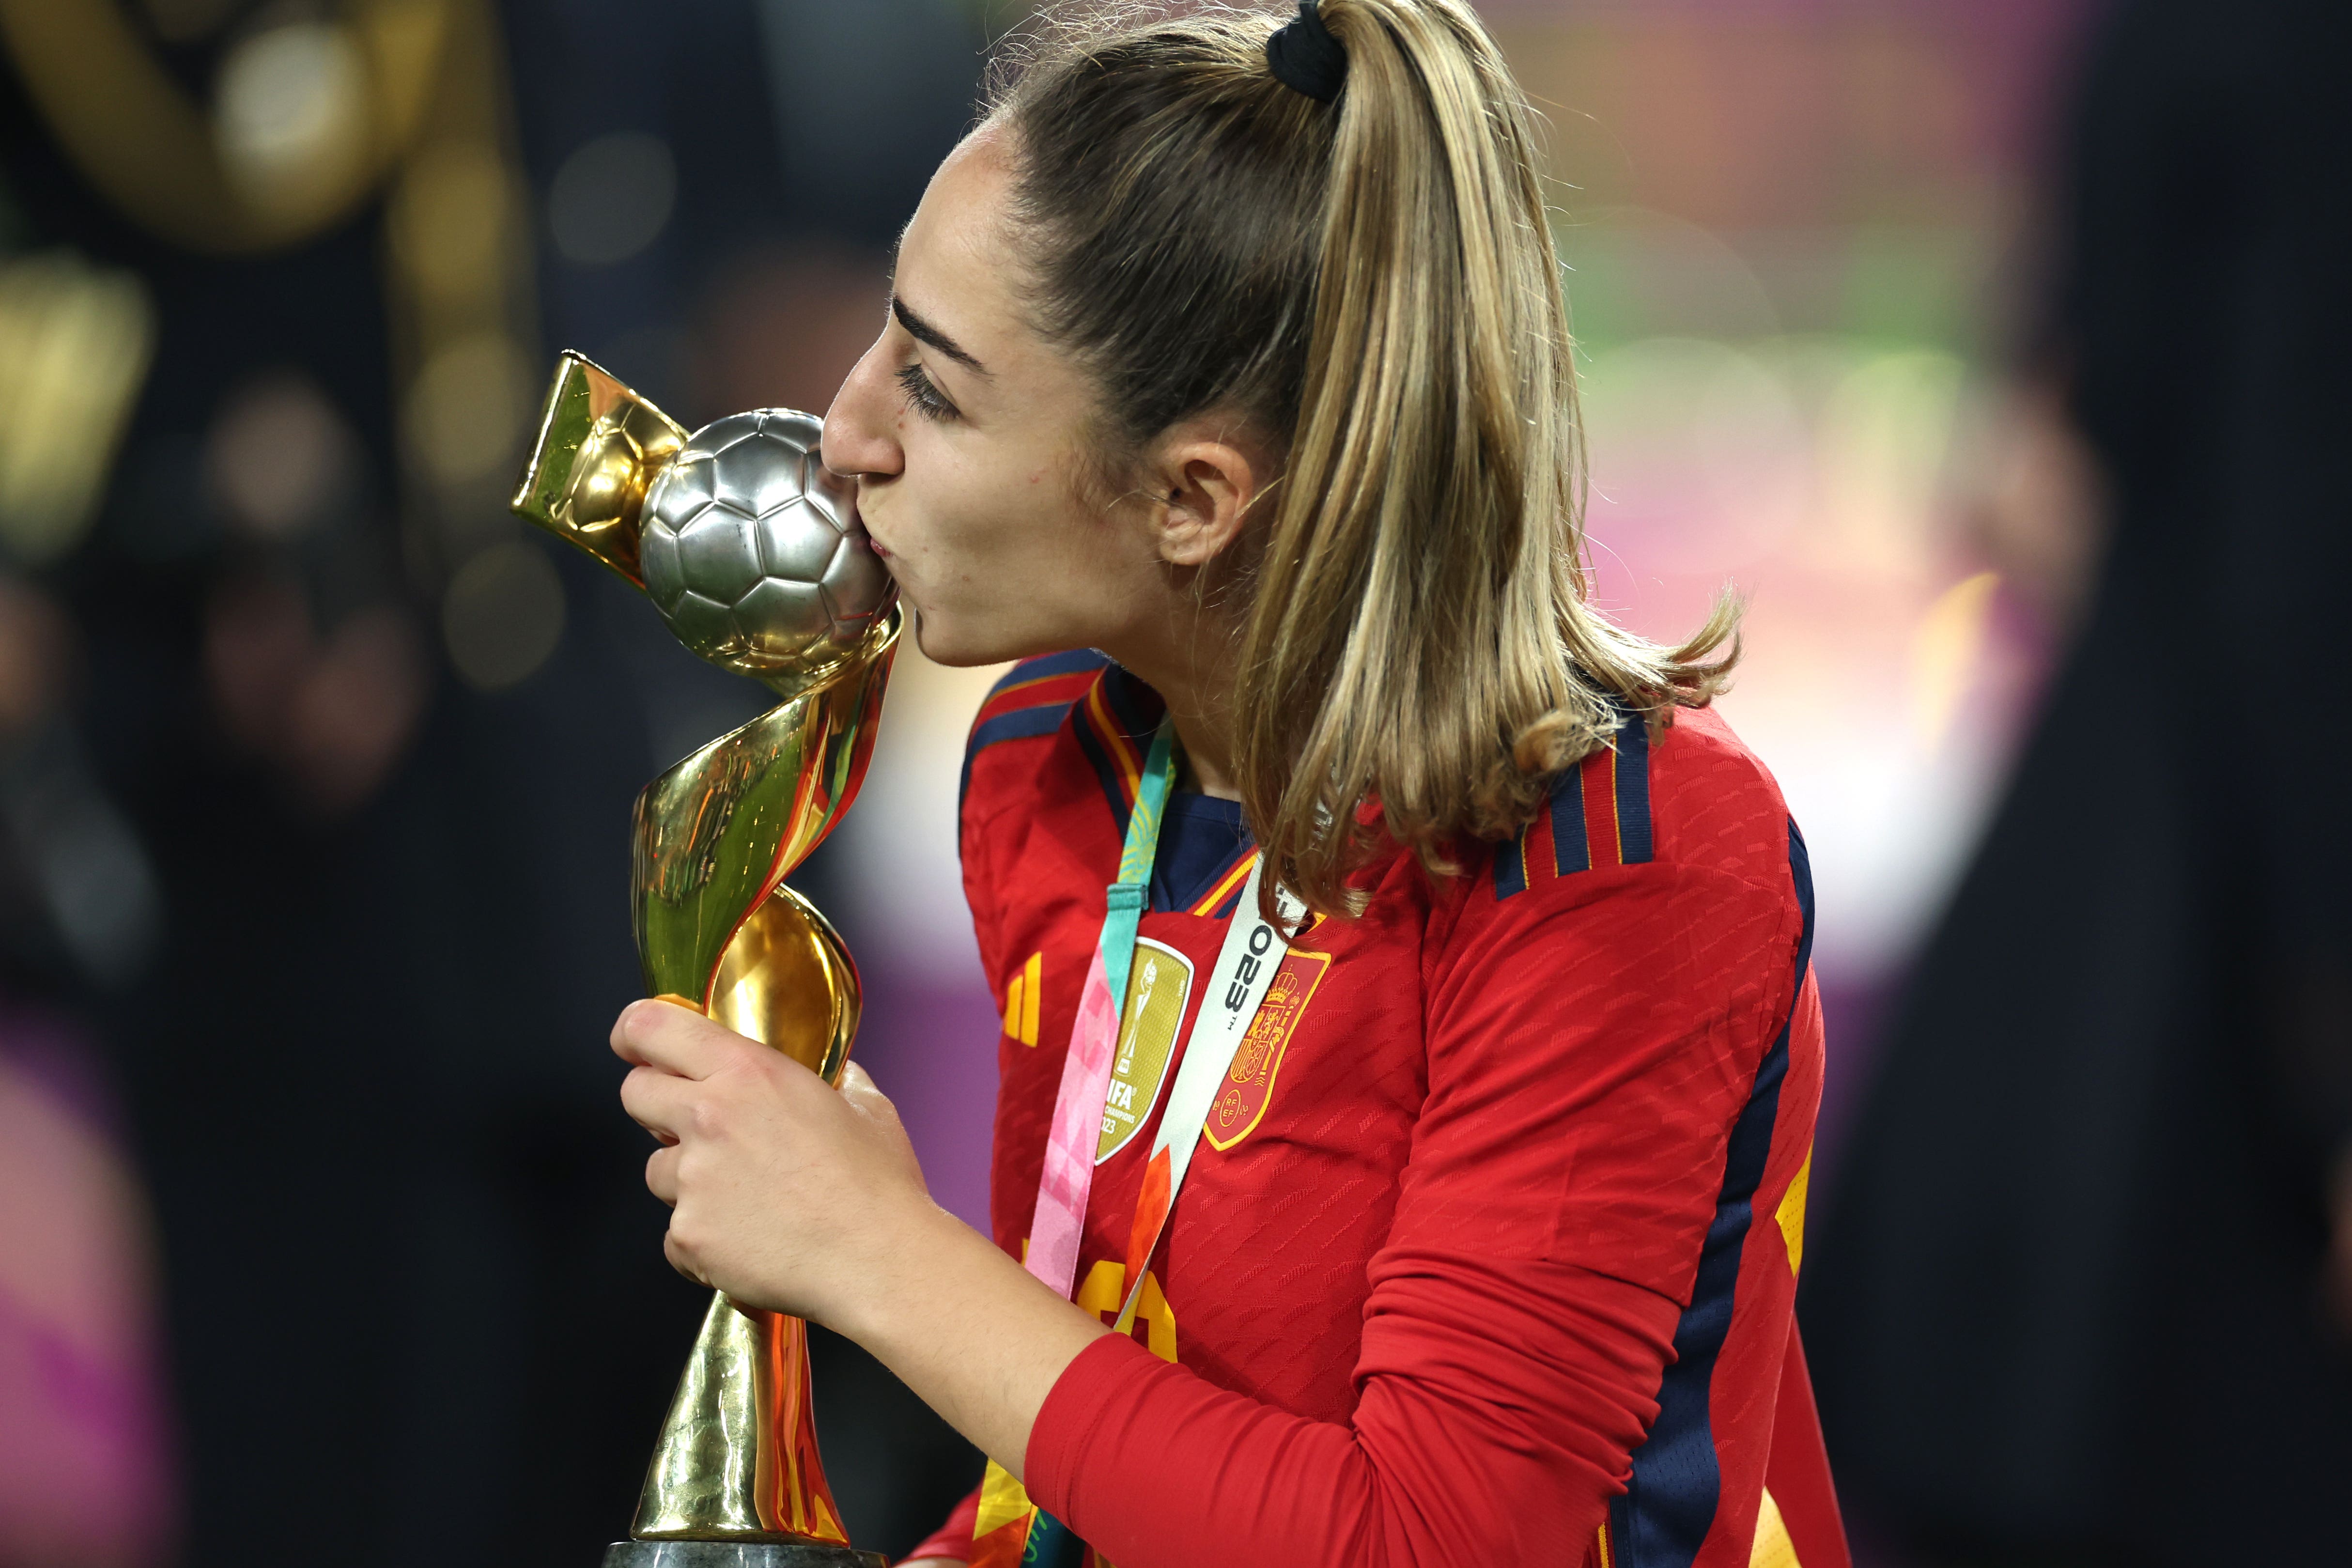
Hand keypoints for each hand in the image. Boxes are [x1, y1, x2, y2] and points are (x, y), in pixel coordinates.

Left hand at [615, 997, 1111, 1480]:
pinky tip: (749, 1243)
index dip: (634, 1033)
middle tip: (695, 1126)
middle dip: (657, 1106)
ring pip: (657, 1170)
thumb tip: (831, 1077)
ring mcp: (693, 1180)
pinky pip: (674, 1233)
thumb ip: (834, 1079)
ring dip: (687, 1179)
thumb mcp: (864, 1105)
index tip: (635, 1042)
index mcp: (748, 1071)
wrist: (880, 1260)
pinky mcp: (688, 1236)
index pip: (652, 1027)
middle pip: (635, 1094)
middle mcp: (709, 1117)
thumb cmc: (878, 1185)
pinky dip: (702, 1240)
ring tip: (745, 1199)